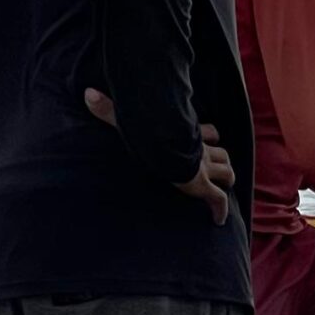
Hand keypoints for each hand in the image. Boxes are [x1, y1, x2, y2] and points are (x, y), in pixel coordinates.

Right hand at [87, 88, 233, 226]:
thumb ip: (108, 109)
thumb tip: (87, 94)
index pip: (208, 131)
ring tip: (219, 189)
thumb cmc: (147, 134)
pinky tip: (218, 220)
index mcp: (188, 136)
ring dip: (225, 180)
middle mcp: (201, 153)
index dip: (209, 135)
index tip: (208, 137)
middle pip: (222, 154)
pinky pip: (218, 201)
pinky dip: (220, 210)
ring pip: (227, 173)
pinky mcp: (203, 188)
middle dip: (221, 160)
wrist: (161, 150)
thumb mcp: (127, 120)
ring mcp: (204, 171)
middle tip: (217, 168)